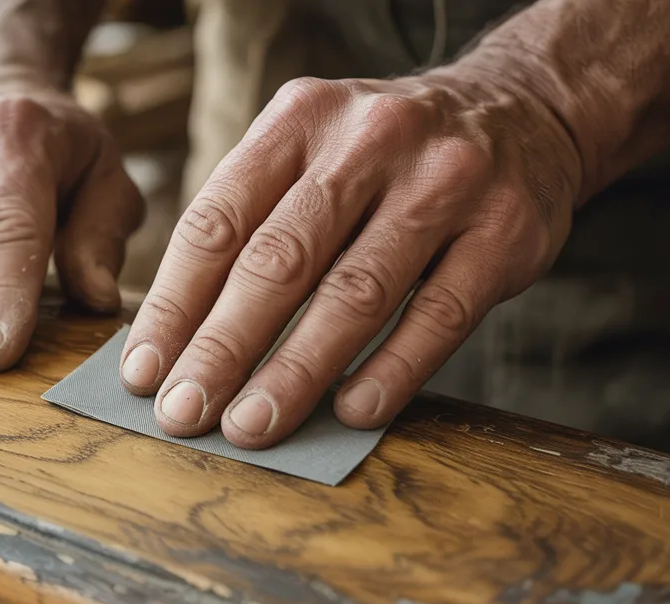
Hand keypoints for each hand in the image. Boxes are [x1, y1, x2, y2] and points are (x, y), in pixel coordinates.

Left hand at [120, 73, 581, 446]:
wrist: (524, 111)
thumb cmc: (384, 159)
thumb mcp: (311, 151)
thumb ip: (252, 224)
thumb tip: (179, 340)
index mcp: (300, 121)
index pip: (218, 221)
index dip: (174, 303)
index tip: (144, 372)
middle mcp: (369, 140)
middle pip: (278, 260)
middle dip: (221, 348)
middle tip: (185, 413)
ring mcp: (443, 182)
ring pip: (354, 293)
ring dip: (294, 372)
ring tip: (251, 427)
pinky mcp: (505, 231)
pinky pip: (438, 314)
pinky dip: (391, 369)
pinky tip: (351, 411)